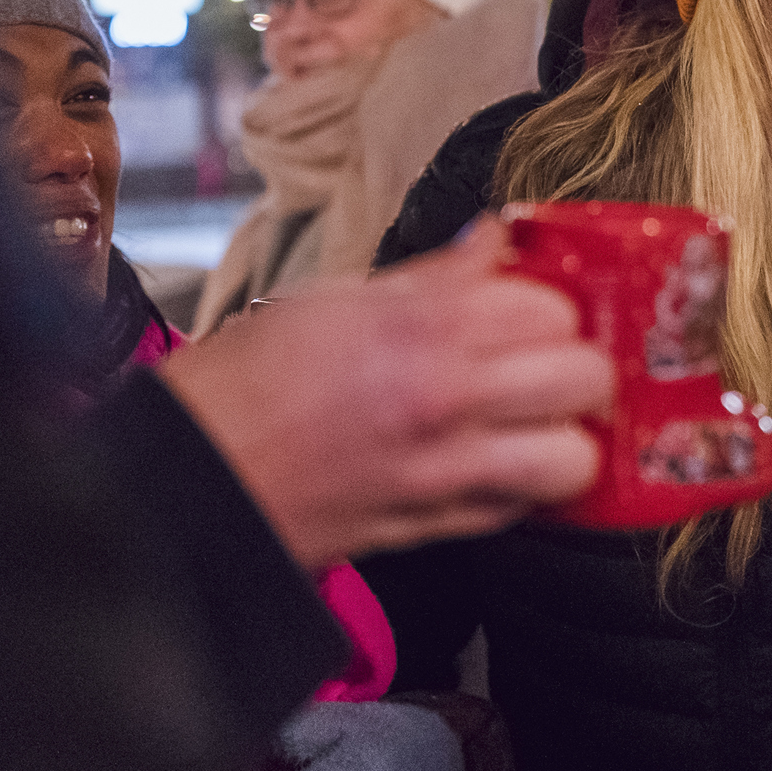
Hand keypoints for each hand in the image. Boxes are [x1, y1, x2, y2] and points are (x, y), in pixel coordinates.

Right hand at [161, 215, 612, 567]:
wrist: (187, 478)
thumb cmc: (245, 382)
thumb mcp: (334, 299)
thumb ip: (435, 276)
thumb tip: (496, 241)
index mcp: (420, 330)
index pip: (550, 307)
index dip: (551, 304)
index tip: (533, 308)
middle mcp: (444, 400)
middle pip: (583, 379)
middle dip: (581, 367)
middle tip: (552, 362)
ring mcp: (443, 473)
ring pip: (573, 460)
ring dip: (569, 438)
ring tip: (541, 422)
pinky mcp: (432, 529)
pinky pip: (519, 510)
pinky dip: (525, 487)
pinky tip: (501, 463)